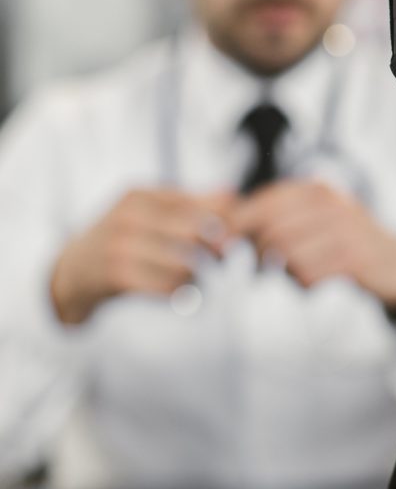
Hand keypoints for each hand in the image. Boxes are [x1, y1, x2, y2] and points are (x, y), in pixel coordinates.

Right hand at [50, 189, 234, 325]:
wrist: (70, 272)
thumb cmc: (122, 239)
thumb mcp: (149, 212)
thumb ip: (191, 203)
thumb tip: (233, 194)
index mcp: (143, 195)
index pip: (202, 205)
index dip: (227, 223)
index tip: (232, 237)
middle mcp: (130, 215)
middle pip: (197, 233)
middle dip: (217, 250)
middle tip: (221, 259)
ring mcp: (120, 244)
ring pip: (185, 262)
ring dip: (199, 276)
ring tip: (197, 279)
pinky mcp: (116, 274)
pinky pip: (166, 286)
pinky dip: (181, 292)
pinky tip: (181, 294)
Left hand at [228, 180, 395, 310]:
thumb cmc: (345, 243)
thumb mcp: (316, 219)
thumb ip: (276, 218)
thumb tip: (223, 229)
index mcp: (318, 190)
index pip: (265, 201)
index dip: (237, 222)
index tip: (221, 241)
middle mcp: (332, 204)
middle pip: (272, 230)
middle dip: (258, 253)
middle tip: (262, 267)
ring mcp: (346, 230)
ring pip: (288, 255)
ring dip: (285, 272)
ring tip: (297, 274)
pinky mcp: (355, 258)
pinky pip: (309, 274)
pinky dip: (304, 284)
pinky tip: (315, 282)